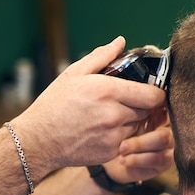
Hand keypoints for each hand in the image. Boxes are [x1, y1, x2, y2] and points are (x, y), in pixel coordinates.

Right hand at [12, 37, 166, 177]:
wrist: (38, 140)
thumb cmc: (54, 105)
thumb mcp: (74, 74)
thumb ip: (101, 56)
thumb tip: (120, 42)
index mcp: (107, 91)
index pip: (153, 95)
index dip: (156, 93)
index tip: (151, 90)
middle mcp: (114, 115)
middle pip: (148, 111)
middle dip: (142, 105)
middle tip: (128, 101)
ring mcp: (113, 136)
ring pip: (138, 126)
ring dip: (131, 121)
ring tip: (109, 116)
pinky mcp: (111, 152)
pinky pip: (126, 141)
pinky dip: (120, 136)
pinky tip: (101, 130)